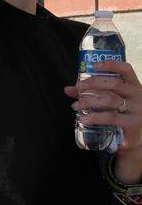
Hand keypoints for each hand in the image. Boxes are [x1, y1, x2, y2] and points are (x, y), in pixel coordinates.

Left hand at [66, 60, 141, 176]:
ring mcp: (137, 109)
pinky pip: (112, 117)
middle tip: (78, 88)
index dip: (112, 65)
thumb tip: (68, 89)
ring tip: (76, 106)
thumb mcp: (110, 102)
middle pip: (115, 83)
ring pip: (111, 100)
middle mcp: (138, 95)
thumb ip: (90, 94)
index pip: (126, 70)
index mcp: (133, 86)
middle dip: (93, 83)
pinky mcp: (133, 123)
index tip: (95, 66)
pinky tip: (84, 118)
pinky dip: (95, 117)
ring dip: (89, 101)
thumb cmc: (122, 116)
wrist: (136, 139)